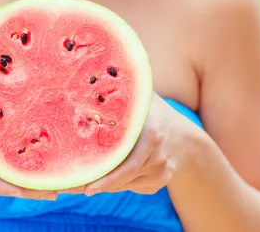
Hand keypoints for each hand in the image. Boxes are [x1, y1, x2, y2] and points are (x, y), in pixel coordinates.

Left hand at [64, 92, 186, 195]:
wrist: (188, 141)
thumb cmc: (157, 115)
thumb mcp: (147, 99)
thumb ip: (128, 89)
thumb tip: (101, 71)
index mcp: (151, 134)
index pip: (126, 161)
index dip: (105, 174)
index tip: (85, 184)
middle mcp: (156, 155)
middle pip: (122, 176)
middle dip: (97, 183)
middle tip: (72, 188)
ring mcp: (159, 173)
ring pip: (123, 182)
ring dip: (102, 183)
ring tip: (79, 182)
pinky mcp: (156, 185)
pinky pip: (130, 186)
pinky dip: (115, 183)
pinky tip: (102, 178)